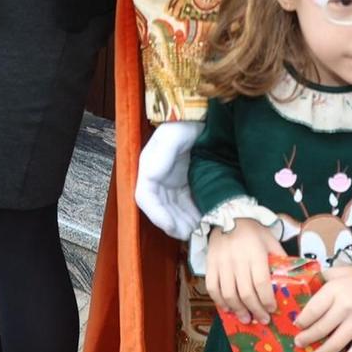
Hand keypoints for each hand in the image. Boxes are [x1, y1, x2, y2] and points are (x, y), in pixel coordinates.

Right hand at [136, 120, 202, 238]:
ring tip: (200, 230)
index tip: (172, 227)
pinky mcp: (187, 183)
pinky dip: (194, 214)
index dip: (157, 215)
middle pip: (161, 209)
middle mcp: (158, 179)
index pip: (145, 198)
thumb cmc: (185, 123)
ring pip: (174, 210)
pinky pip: (187, 204)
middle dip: (174, 224)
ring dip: (185, 222)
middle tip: (192, 233)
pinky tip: (205, 219)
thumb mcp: (172, 134)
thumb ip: (162, 153)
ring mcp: (173, 182)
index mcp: (149, 168)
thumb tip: (151, 176)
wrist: (205, 118)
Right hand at [204, 220, 284, 323]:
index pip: (261, 283)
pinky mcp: (210, 265)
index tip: (272, 309)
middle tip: (262, 320)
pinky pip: (213, 288)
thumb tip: (292, 277)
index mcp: (255, 254)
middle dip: (255, 310)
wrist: (227, 215)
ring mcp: (221, 264)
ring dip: (238, 310)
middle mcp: (238, 260)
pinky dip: (219, 302)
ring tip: (246, 319)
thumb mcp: (270, 240)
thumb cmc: (253, 230)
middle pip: (246, 293)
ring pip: (229, 294)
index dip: (267, 300)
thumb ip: (280, 258)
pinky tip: (228, 309)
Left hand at [295, 264, 351, 351]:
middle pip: (322, 328)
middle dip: (308, 338)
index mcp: (335, 289)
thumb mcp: (339, 271)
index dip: (303, 320)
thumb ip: (322, 278)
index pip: (314, 309)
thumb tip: (304, 288)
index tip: (297, 325)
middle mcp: (346, 306)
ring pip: (337, 342)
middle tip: (300, 343)